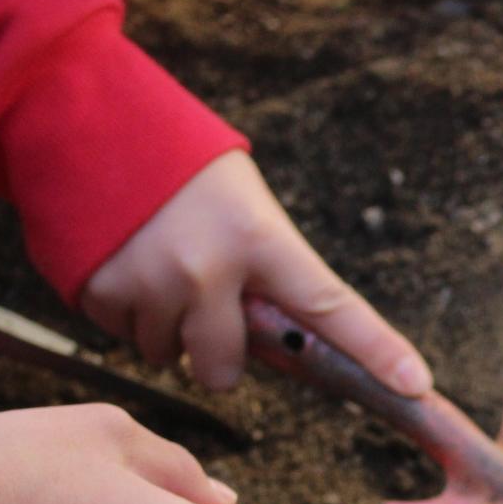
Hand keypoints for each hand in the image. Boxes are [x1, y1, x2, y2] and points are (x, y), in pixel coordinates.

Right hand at [78, 150, 432, 394]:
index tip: (417, 385)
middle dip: (217, 353)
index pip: (330, 306)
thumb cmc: (180, 168)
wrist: (85, 118)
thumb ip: (265, 271)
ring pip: (167, 355)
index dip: (376, 350)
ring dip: (165, 327)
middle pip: (225, 367)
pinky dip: (124, 312)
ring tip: (156, 264)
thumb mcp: (243, 205)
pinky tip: (124, 262)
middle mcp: (207, 268)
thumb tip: (281, 343)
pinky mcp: (98, 293)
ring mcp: (149, 284)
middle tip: (203, 303)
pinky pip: (121, 337)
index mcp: (259, 239)